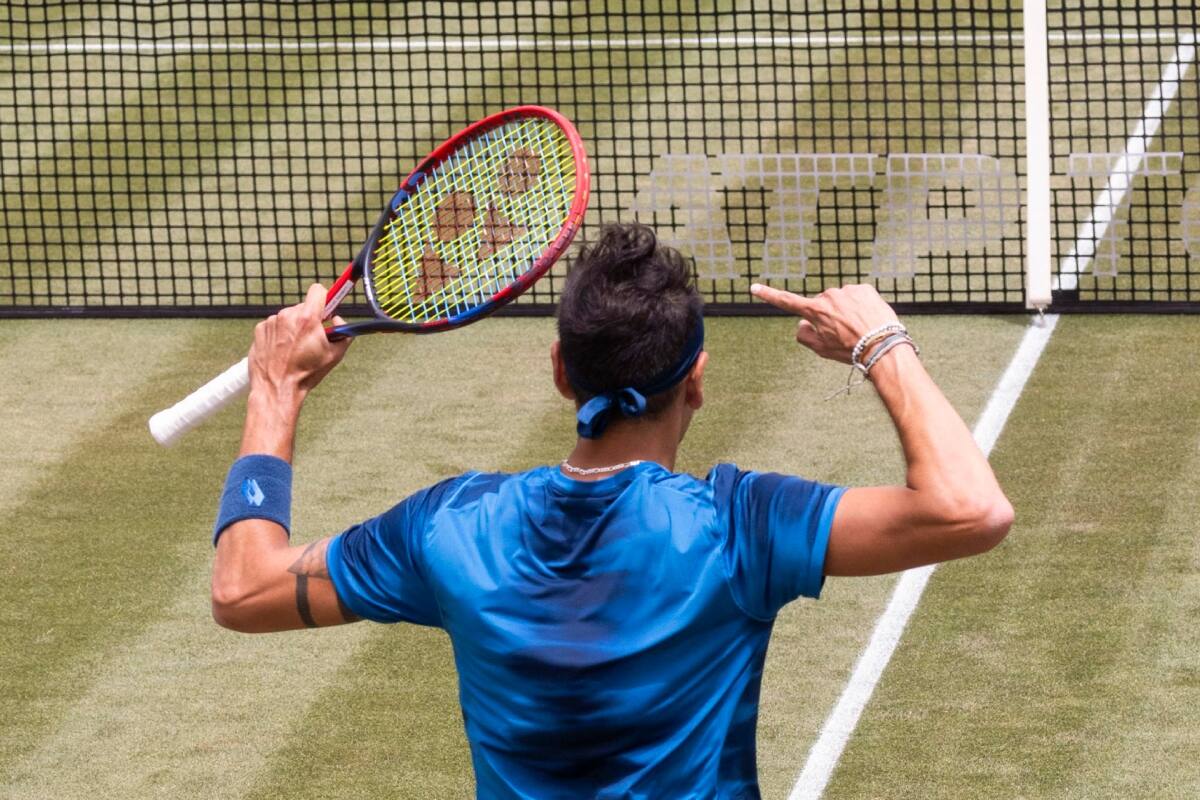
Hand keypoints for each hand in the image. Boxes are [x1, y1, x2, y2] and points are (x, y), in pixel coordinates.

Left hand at [247, 283, 351, 401]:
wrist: (277, 388)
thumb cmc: (306, 374)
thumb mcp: (335, 355)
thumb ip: (344, 332)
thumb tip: (339, 320)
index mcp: (308, 319)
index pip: (318, 291)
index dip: (325, 298)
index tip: (327, 307)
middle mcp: (287, 316)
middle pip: (304, 307)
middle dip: (310, 318)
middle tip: (312, 337)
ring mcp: (272, 322)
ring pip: (289, 316)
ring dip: (294, 327)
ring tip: (295, 348)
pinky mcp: (260, 329)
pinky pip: (275, 325)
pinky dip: (280, 334)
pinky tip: (282, 350)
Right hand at [750, 283, 900, 363]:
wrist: (883, 345)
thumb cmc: (850, 350)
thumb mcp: (822, 350)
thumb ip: (804, 336)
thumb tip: (802, 323)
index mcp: (815, 311)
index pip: (786, 301)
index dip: (768, 295)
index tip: (754, 287)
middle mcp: (828, 296)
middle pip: (822, 306)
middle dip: (828, 316)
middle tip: (843, 334)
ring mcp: (847, 290)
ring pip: (841, 301)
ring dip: (846, 311)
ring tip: (860, 328)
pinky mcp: (864, 288)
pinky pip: (857, 296)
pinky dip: (861, 306)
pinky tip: (868, 319)